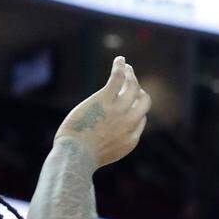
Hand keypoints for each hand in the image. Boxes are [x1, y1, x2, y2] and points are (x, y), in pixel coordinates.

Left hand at [54, 56, 149, 170]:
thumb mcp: (101, 156)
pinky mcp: (105, 99)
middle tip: (132, 84)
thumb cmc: (80, 158)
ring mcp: (118, 110)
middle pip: (144, 101)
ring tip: (126, 67)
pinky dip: (120, 67)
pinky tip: (120, 60)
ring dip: (131, 75)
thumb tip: (101, 139)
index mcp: (130, 140)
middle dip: (140, 92)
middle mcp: (129, 123)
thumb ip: (107, 145)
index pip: (141, 120)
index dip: (135, 110)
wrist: (75, 156)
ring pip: (132, 86)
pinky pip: (118, 78)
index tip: (126, 105)